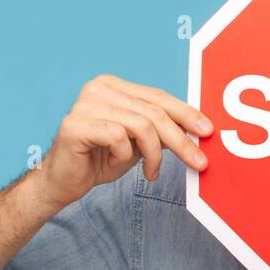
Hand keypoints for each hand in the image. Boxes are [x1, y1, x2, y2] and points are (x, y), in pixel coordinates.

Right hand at [31, 75, 212, 210]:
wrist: (62, 183)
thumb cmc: (100, 160)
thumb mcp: (139, 143)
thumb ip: (161, 130)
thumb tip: (197, 129)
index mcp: (114, 86)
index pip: (158, 97)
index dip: (186, 113)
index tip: (207, 131)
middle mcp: (98, 88)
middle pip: (154, 111)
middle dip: (181, 140)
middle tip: (199, 162)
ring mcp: (84, 104)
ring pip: (142, 125)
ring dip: (153, 155)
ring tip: (151, 172)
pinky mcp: (75, 124)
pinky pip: (119, 138)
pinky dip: (125, 156)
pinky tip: (115, 164)